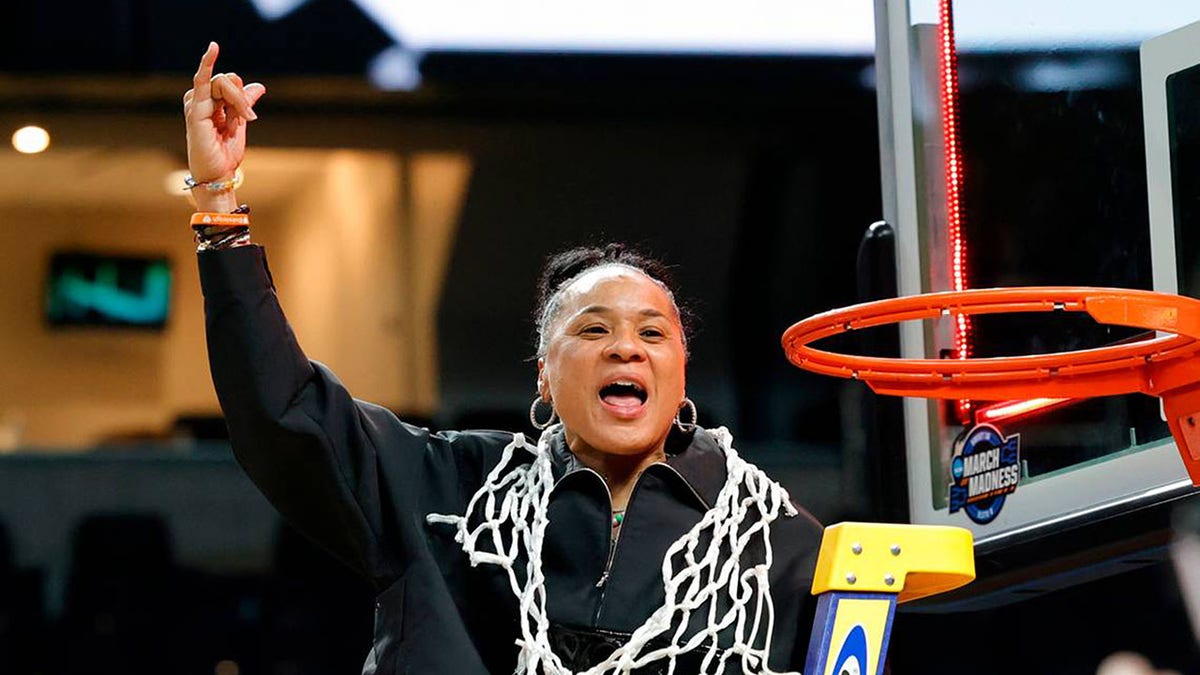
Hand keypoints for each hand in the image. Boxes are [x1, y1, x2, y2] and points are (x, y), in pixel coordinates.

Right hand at [183, 42, 264, 210]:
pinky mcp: (196, 111)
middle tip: (249, 118)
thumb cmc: (225, 152)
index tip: (250, 116)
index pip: (230, 82)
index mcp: (209, 102)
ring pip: (223, 82)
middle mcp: (200, 99)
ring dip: (238, 100)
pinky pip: (202, 81)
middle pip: (228, 80)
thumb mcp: (240, 123)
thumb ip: (245, 103)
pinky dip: (207, 64)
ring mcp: (196, 103)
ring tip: (242, 120)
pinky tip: (212, 49)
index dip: (243, 95)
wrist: (219, 175)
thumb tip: (259, 86)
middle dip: (242, 97)